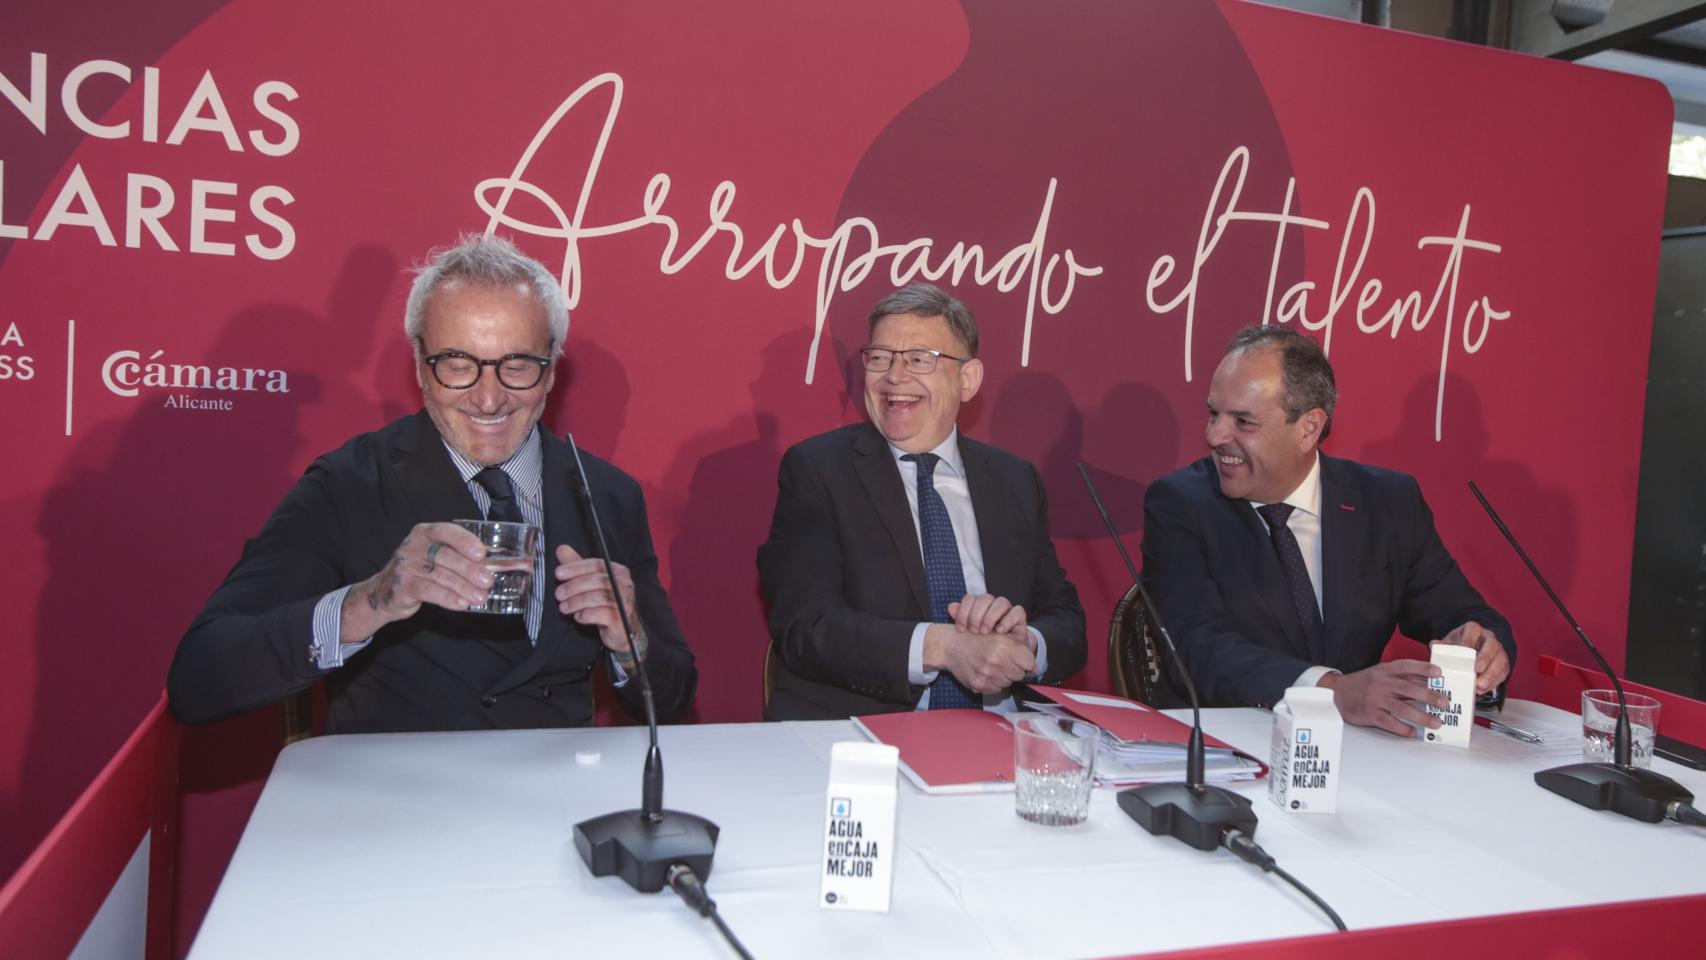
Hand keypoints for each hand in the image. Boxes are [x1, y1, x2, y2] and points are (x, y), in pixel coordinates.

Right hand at [342, 522, 489, 634]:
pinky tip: (462, 604)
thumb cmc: (420, 571)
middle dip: (470, 569)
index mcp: (425, 532)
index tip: (481, 554)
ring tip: (481, 596)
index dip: (464, 541)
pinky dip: (448, 598)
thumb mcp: (436, 557)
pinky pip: (429, 591)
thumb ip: (462, 557)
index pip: (446, 531)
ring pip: (440, 575)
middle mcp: (413, 545)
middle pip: (445, 556)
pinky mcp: (402, 586)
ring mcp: (405, 565)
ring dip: (464, 587)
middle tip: (488, 581)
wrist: (385, 592)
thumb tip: (501, 566)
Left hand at [555, 544, 643, 659]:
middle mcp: (625, 584)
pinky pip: (600, 614)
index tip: (558, 573)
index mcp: (618, 571)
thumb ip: (577, 566)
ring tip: (564, 607)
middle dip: (573, 586)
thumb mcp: (590, 582)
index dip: (576, 568)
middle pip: (596, 581)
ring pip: (597, 597)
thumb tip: (561, 549)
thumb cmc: (605, 604)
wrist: (622, 630)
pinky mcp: (621, 619)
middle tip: (558, 594)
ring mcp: (624, 602)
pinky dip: (585, 615)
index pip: (596, 564)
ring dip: (576, 602)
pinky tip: (578, 616)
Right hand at [924, 622, 1036, 693]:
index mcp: (1004, 646)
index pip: (1029, 662)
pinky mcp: (979, 685)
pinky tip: (985, 672)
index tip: (1020, 659)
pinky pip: (996, 689)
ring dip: (1003, 676)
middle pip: (1019, 674)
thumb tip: (1036, 668)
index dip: (1025, 661)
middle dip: (1014, 668)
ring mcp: (987, 674)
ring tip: (992, 665)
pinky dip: (993, 683)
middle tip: (1003, 660)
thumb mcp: (999, 635)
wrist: (950, 646)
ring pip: (1008, 683)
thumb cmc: (975, 638)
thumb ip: (1020, 650)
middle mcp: (996, 661)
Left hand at [948, 594, 1029, 643]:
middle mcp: (993, 605)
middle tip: (974, 631)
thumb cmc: (986, 644)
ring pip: (1001, 602)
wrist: (1006, 656)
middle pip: (984, 598)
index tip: (961, 628)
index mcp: (979, 607)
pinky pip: (1017, 611)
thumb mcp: (971, 635)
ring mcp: (1007, 610)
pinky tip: (1000, 631)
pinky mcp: (1019, 618)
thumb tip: (951, 607)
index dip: (963, 611)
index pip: (970, 599)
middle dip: (976, 615)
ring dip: (991, 616)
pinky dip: (1007, 620)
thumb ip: (961, 619)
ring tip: (985, 632)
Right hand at [1318, 659, 1446, 736]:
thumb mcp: (1381, 674)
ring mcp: (1375, 699)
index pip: (1406, 666)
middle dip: (1429, 696)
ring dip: (1422, 717)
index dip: (1423, 668)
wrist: (1338, 693)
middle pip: (1408, 689)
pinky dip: (1403, 729)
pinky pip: (1390, 723)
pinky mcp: (1370, 714)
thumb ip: (1401, 678)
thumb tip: (1428, 683)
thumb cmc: (1364, 684)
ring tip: (1436, 723)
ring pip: (1402, 709)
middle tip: (1444, 703)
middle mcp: (1381, 683)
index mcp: (1385, 671)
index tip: (1439, 672)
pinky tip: (1413, 732)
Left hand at [1437, 622, 1510, 693]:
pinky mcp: (1504, 665)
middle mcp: (1490, 639)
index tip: (1464, 648)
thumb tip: (1434, 645)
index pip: (1474, 629)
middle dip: (1485, 658)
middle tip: (1477, 670)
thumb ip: (1442, 645)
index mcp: (1474, 630)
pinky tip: (1483, 690)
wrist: (1476, 647)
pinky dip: (1493, 683)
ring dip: (1491, 674)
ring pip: (1500, 661)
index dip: (1469, 639)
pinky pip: (1502, 673)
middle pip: (1492, 646)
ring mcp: (1499, 652)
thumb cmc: (1460, 645)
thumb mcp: (1450, 642)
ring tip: (1480, 685)